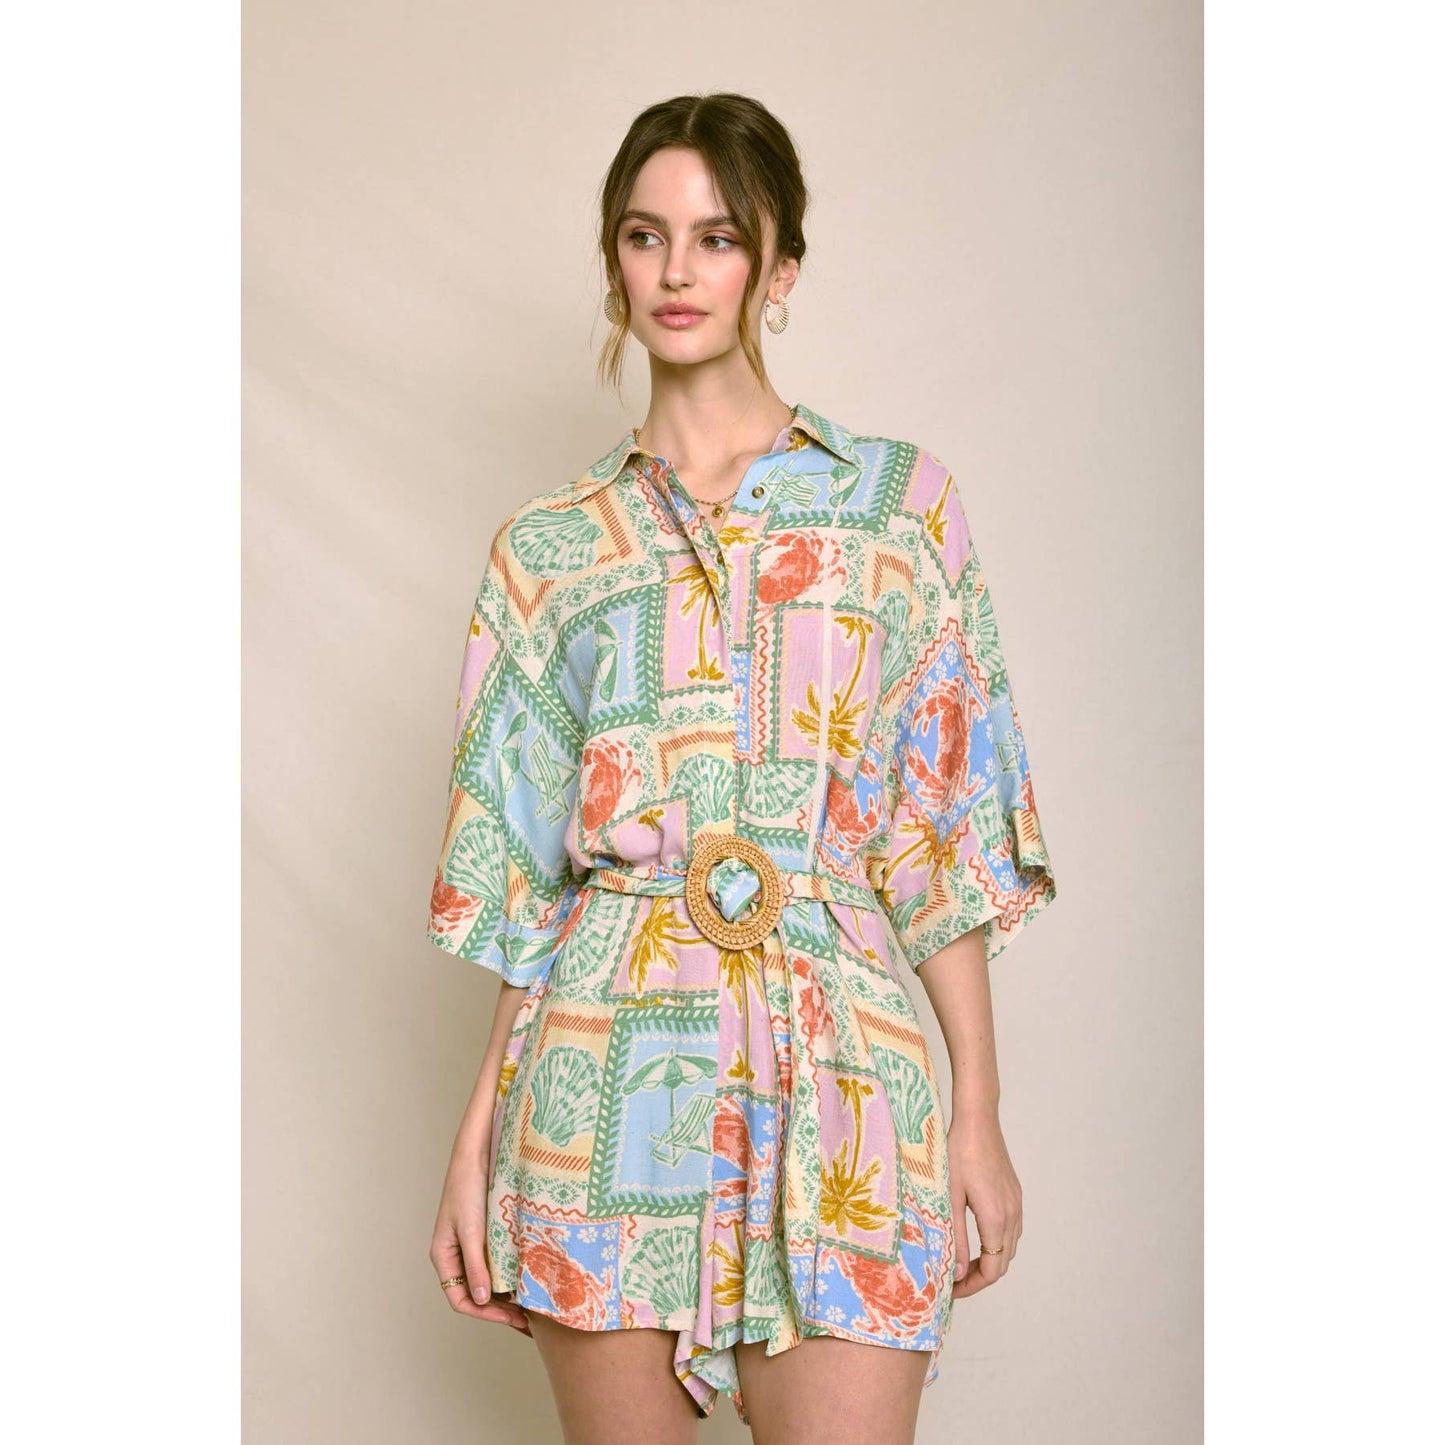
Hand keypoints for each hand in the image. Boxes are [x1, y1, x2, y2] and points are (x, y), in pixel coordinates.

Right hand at [430, 1139, 531, 1334]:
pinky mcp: (486, 1233)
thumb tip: (482, 1299)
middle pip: (475, 1293)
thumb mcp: (471, 1229)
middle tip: (527, 1321)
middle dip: (498, 1309)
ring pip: (487, 1280)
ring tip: (531, 1305)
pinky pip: (497, 1262)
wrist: (477, 1152)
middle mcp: (456, 1254)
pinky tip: (527, 1279)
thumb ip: (476, 1265)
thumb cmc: (468, 1188)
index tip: (511, 1318)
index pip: (460, 1299)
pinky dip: (510, 1274)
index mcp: (444, 1256)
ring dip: (506, 1294)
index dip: (485, 1313)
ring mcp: (472, 1244)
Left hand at [948, 1113, 1022, 1298]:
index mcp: (996, 1218)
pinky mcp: (1015, 1194)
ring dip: (990, 1260)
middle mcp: (1012, 1214)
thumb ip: (954, 1237)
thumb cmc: (958, 1153)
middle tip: (953, 1280)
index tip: (952, 1290)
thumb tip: (955, 1272)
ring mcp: (1017, 1204)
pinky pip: (1011, 1230)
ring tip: (962, 1262)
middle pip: (1003, 1262)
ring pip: (1009, 1247)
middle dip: (980, 1276)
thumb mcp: (950, 1197)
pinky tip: (977, 1237)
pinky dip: (997, 1243)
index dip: (973, 1286)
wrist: (978, 1120)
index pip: (993, 1269)